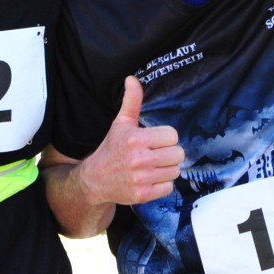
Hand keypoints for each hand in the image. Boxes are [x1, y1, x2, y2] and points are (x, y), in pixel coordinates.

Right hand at [76, 76, 182, 205]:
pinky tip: (150, 179)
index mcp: (136, 139)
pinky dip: (162, 184)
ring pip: (175, 171)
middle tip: (156, 154)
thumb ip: (131, 101)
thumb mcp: (121, 123)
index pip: (172, 136)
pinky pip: (169, 187)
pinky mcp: (143, 195)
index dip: (165, 138)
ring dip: (167, 169)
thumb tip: (132, 79)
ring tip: (153, 166)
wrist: (95, 180)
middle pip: (178, 154)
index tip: (155, 141)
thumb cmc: (112, 149)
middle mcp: (139, 159)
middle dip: (169, 153)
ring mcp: (141, 179)